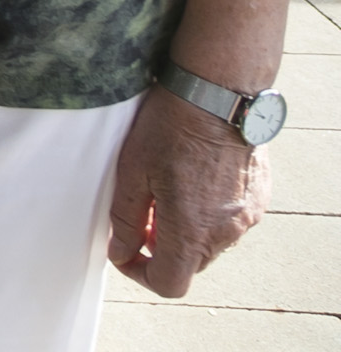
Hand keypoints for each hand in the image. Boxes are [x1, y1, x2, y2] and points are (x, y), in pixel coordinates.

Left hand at [108, 86, 266, 295]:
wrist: (216, 95)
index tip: (125, 249)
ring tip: (166, 192)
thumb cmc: (169, 129)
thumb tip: (120, 252)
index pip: (169, 283)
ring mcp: (247, 217)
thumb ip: (126, 220)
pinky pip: (230, 221)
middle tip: (143, 214)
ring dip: (186, 230)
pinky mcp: (258, 199)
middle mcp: (226, 232)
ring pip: (210, 243)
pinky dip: (208, 213)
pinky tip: (192, 181)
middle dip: (161, 248)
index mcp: (192, 232)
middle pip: (190, 263)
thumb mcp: (133, 173)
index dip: (140, 273)